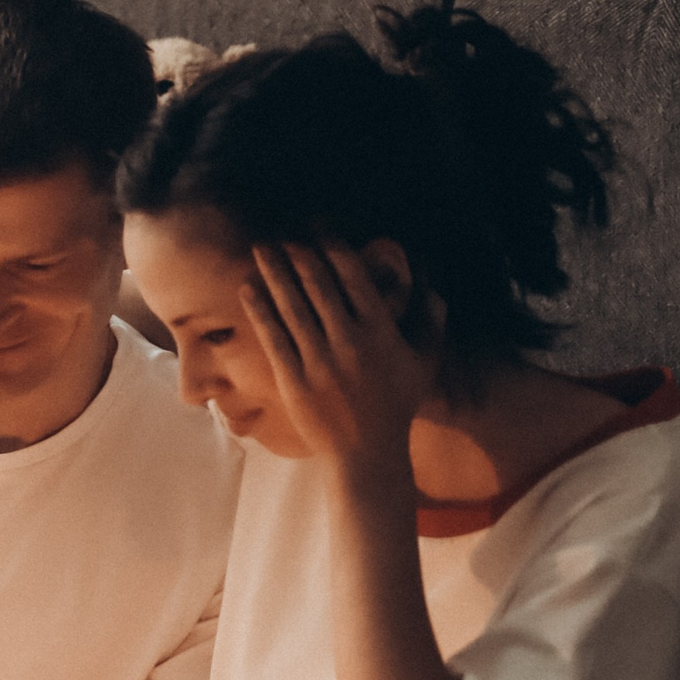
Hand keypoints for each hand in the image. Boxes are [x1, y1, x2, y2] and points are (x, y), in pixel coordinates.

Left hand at [243, 242, 425, 485]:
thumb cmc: (397, 403)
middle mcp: (349, 341)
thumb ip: (430, 320)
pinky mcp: (293, 378)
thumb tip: (432, 284)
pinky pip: (273, 336)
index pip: (354, 277)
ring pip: (292, 306)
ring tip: (261, 248)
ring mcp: (319, 360)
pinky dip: (259, 309)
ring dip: (274, 272)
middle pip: (318, 285)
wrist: (367, 452)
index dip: (333, 247)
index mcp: (380, 332)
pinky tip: (248, 288)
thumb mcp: (424, 361)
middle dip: (298, 253)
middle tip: (283, 232)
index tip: (318, 228)